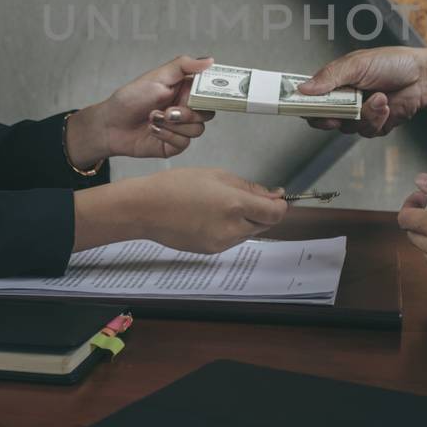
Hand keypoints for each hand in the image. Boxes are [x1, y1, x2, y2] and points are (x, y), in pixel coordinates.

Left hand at [69, 55, 216, 165]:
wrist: (111, 124)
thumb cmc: (131, 97)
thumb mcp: (158, 76)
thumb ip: (184, 66)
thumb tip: (209, 60)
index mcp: (186, 90)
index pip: (210, 92)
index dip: (214, 94)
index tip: (211, 95)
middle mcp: (187, 109)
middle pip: (207, 113)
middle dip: (188, 113)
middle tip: (169, 111)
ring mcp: (182, 128)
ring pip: (198, 130)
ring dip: (173, 125)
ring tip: (153, 118)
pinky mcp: (175, 144)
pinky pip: (184, 143)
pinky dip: (167, 135)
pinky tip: (153, 130)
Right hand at [132, 168, 287, 253]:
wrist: (146, 209)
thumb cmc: (177, 186)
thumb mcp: (216, 175)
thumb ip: (248, 187)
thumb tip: (273, 195)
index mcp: (235, 205)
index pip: (275, 213)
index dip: (280, 205)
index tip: (276, 197)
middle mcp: (232, 228)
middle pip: (264, 224)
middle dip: (261, 212)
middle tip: (244, 197)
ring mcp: (222, 243)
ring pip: (248, 232)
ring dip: (245, 220)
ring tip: (220, 205)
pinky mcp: (211, 251)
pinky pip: (231, 240)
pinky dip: (230, 229)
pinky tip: (210, 216)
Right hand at [296, 47, 426, 136]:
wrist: (423, 77)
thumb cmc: (391, 63)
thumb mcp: (356, 65)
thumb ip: (330, 77)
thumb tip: (303, 89)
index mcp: (335, 82)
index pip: (309, 98)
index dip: (303, 105)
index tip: (304, 108)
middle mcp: (343, 100)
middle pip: (322, 119)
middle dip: (330, 119)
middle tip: (336, 115)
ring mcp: (358, 114)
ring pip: (347, 128)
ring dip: (364, 115)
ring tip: (379, 98)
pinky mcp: (374, 125)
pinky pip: (366, 132)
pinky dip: (377, 119)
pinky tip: (386, 106)